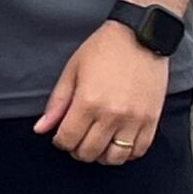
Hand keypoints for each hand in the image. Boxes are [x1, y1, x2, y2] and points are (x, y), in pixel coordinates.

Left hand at [34, 21, 168, 164]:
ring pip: (114, 158)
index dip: (60, 141)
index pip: (67, 139)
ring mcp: (134, 119)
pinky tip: (119, 141)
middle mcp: (111, 115)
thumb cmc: (104, 49)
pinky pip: (138, 151)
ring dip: (102, 155)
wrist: (141, 35)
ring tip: (98, 142)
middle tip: (79, 137)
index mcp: (88, 102)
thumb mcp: (72, 70)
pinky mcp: (151, 119)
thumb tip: (41, 129)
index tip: (62, 134)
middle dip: (77, 149)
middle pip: (88, 152)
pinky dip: (127, 153)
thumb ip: (57, 103)